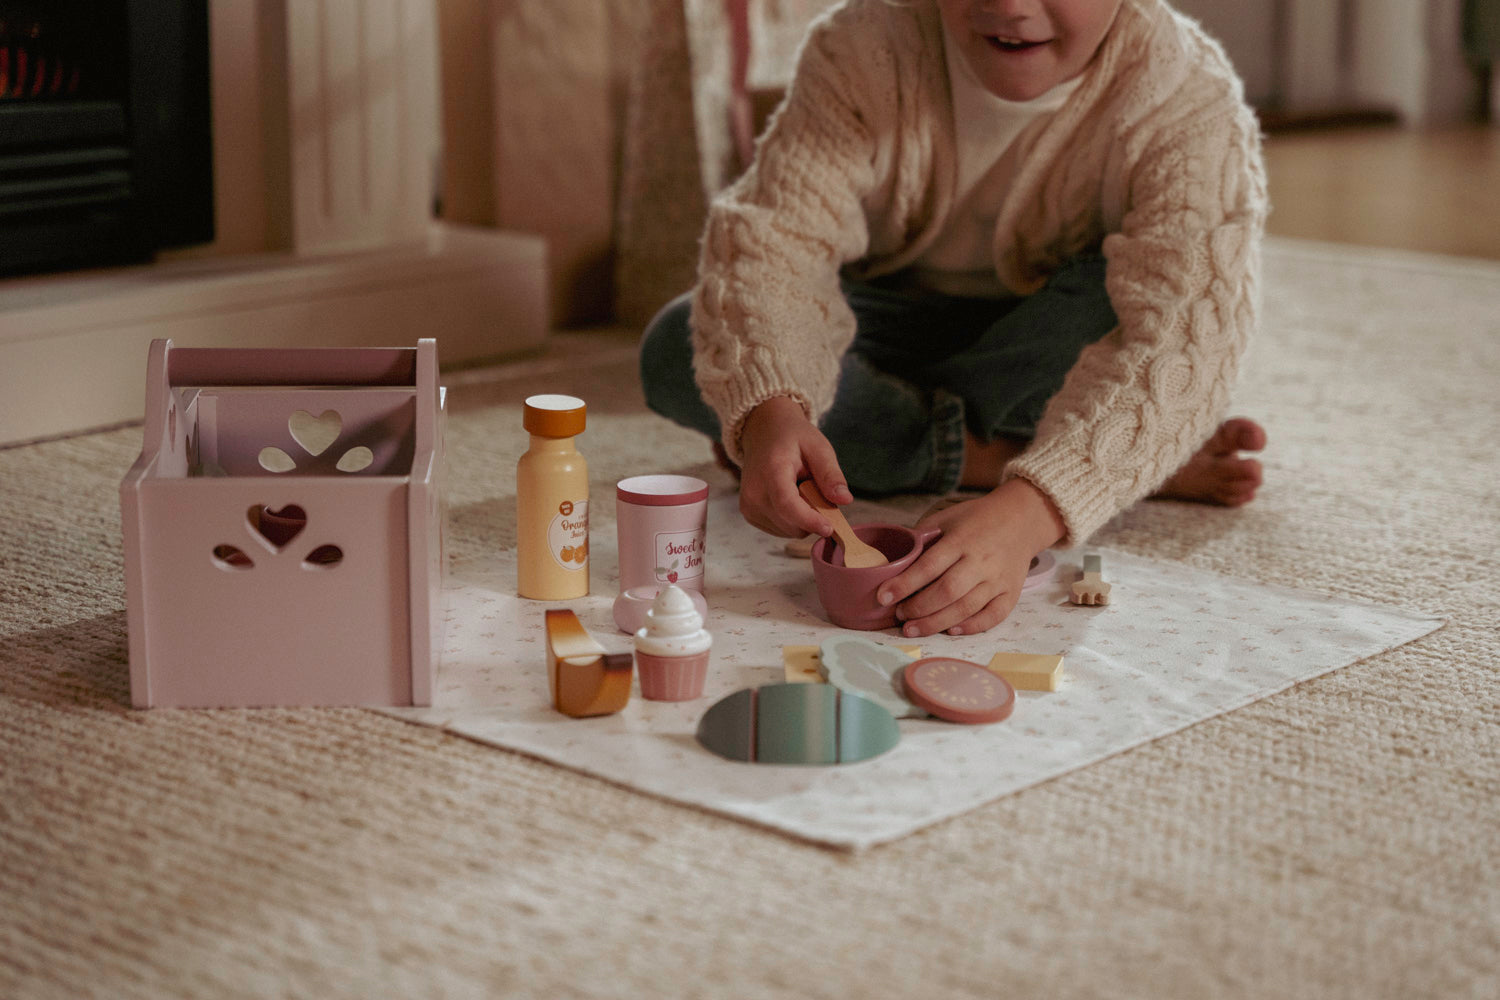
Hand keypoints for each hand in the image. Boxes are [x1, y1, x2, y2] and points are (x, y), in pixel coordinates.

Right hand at [736, 396, 852, 537]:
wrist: (764, 432)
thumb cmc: (792, 438)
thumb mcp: (818, 448)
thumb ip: (831, 474)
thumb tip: (845, 500)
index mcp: (771, 471)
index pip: (787, 505)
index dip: (809, 520)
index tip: (829, 528)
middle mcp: (753, 492)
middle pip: (790, 523)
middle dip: (813, 516)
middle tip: (818, 492)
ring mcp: (748, 505)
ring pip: (788, 530)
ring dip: (803, 519)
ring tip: (801, 491)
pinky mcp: (749, 514)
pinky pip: (780, 529)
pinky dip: (793, 520)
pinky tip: (791, 497)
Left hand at [876, 479, 1065, 636]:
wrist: (1022, 519)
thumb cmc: (978, 519)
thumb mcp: (947, 518)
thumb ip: (922, 537)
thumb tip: (893, 559)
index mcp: (962, 540)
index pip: (929, 566)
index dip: (904, 584)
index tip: (884, 596)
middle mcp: (981, 561)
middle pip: (947, 592)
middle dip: (918, 608)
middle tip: (899, 616)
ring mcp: (998, 579)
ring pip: (966, 608)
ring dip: (936, 623)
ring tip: (913, 629)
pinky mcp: (1012, 593)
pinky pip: (992, 616)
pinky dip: (971, 627)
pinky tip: (950, 631)